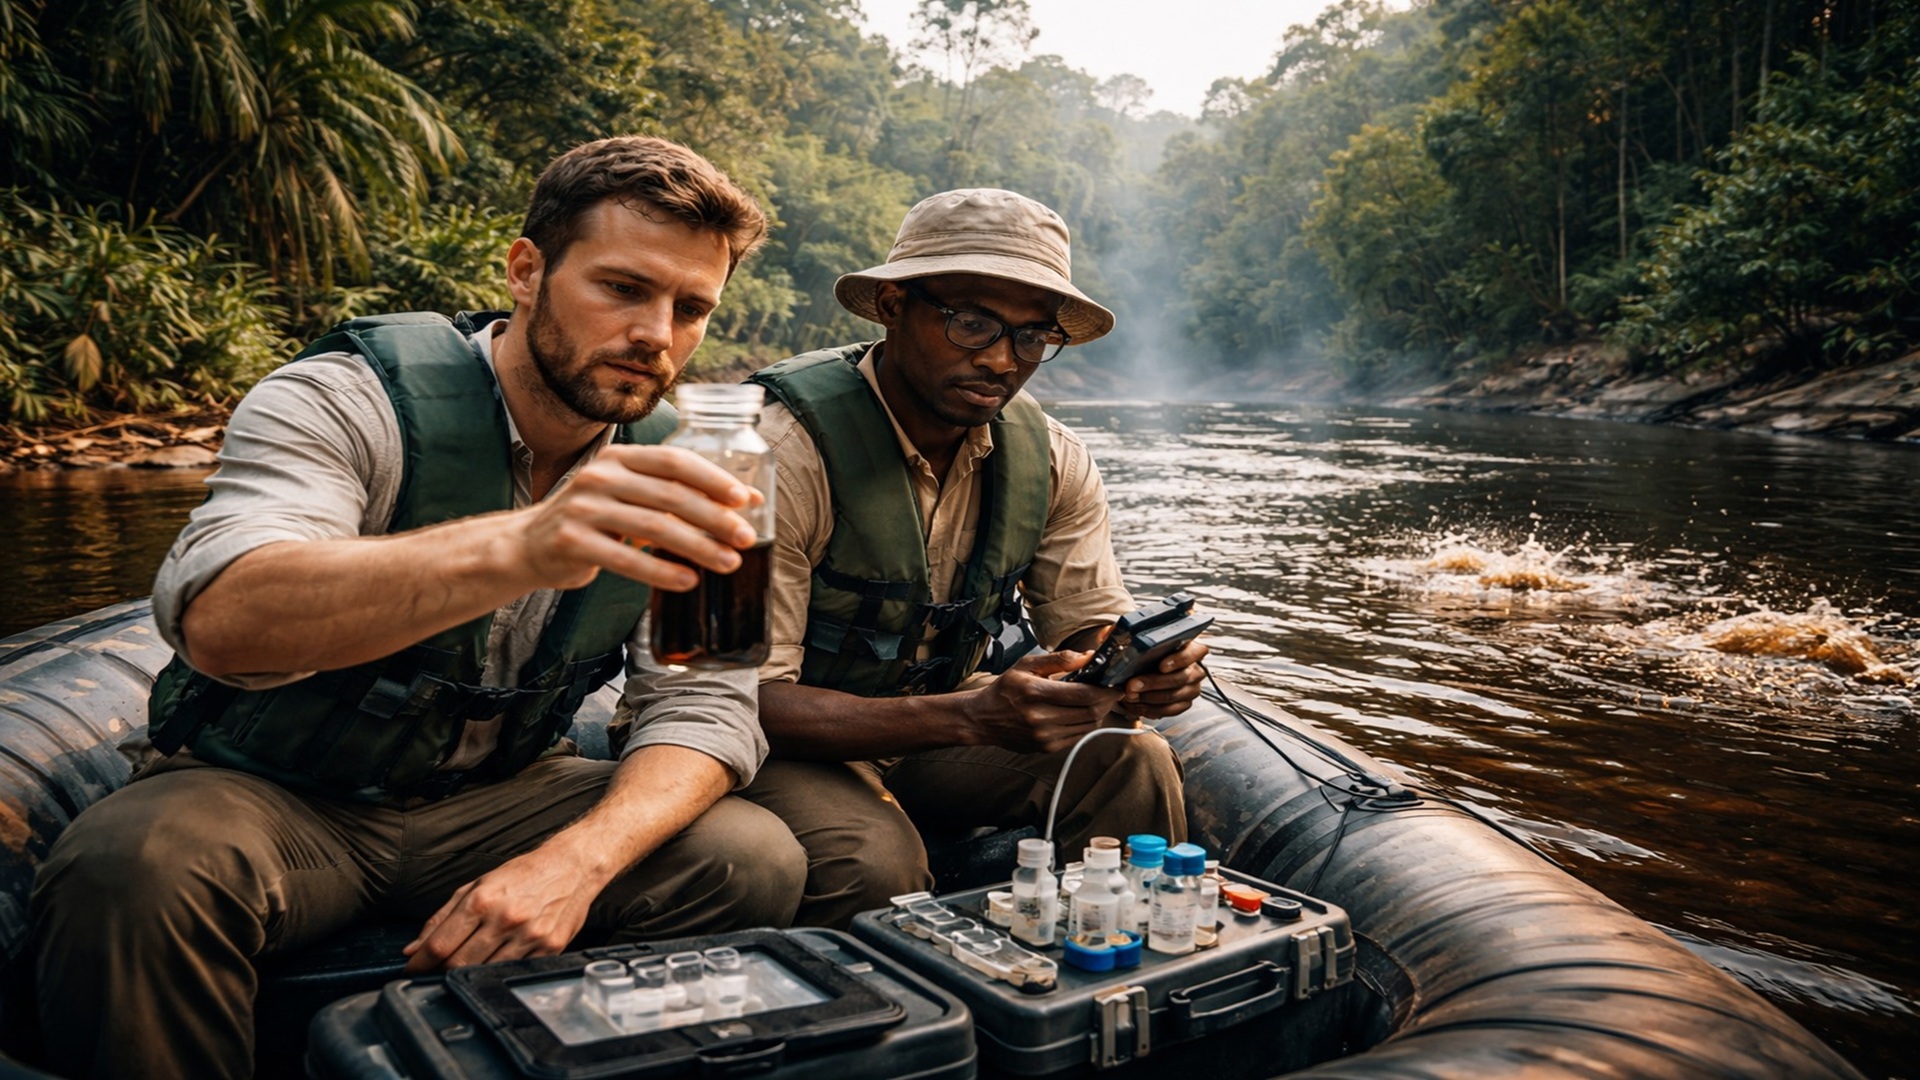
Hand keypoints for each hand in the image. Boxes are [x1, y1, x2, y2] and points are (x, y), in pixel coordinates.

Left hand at [401, 848, 597, 973]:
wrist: (572, 867)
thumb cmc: (523, 874)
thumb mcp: (477, 885)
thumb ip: (442, 917)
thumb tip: (414, 947)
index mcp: (483, 900)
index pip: (440, 944)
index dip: (419, 963)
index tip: (410, 969)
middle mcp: (505, 919)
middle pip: (458, 963)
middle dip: (439, 971)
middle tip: (433, 970)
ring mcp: (529, 937)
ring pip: (484, 972)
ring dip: (467, 973)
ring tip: (464, 965)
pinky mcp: (549, 949)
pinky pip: (513, 971)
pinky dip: (497, 971)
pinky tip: (495, 961)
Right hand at [517, 444, 761, 591]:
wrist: (528, 545)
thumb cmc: (593, 520)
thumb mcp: (630, 496)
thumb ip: (678, 494)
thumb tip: (749, 501)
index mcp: (620, 458)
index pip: (674, 460)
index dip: (713, 479)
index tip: (745, 500)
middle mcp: (600, 475)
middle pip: (670, 494)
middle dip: (714, 517)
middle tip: (746, 538)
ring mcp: (583, 507)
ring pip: (653, 527)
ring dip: (697, 547)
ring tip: (728, 563)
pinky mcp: (572, 541)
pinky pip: (626, 559)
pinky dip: (661, 571)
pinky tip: (688, 581)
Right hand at [961, 650, 1125, 753]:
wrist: (983, 719)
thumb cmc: (1006, 689)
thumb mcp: (1027, 665)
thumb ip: (1059, 659)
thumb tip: (1089, 656)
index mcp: (1036, 693)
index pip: (1084, 694)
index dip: (1106, 690)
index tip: (1115, 684)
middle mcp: (1041, 718)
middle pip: (1091, 712)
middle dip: (1108, 701)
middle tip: (1112, 691)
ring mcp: (1045, 737)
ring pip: (1089, 726)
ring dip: (1100, 713)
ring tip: (1098, 700)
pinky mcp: (1047, 748)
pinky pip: (1078, 736)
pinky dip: (1087, 724)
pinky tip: (1083, 713)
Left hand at [1117, 638, 1209, 719]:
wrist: (1149, 668)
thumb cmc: (1149, 652)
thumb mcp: (1138, 638)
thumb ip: (1126, 633)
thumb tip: (1110, 634)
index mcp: (1190, 648)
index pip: (1193, 652)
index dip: (1178, 660)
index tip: (1161, 665)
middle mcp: (1194, 669)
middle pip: (1179, 678)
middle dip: (1153, 683)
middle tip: (1132, 685)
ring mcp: (1191, 688)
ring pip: (1174, 696)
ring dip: (1149, 698)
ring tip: (1130, 696)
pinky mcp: (1184, 703)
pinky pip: (1171, 710)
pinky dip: (1152, 709)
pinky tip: (1137, 705)